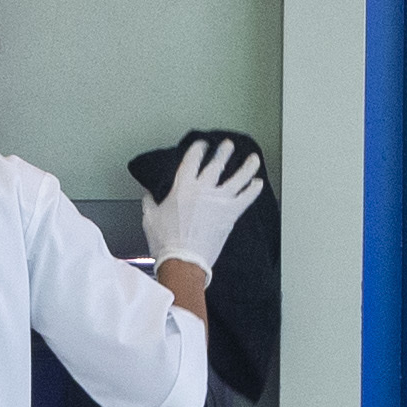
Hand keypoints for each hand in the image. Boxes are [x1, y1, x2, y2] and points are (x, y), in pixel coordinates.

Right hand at [141, 133, 265, 276]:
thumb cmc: (167, 242)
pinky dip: (253, 190)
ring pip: (237, 178)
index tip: (202, 145)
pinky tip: (259, 183)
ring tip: (253, 159)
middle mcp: (203, 190)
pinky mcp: (230, 215)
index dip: (198, 150)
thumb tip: (147, 197)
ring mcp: (219, 201)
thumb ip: (150, 204)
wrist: (183, 260)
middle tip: (228, 146)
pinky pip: (246, 198)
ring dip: (247, 167)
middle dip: (223, 153)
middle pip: (217, 165)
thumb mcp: (150, 219)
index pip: (192, 160)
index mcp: (182, 187)